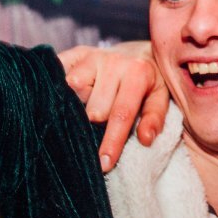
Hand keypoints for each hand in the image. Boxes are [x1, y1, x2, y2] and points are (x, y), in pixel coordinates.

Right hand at [58, 42, 169, 171]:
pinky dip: (57, 87)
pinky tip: (64, 95)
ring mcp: (91, 56)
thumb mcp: (160, 97)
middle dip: (96, 123)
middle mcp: (112, 60)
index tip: (104, 164)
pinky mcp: (74, 53)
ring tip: (88, 104)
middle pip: (93, 108)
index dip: (112, 141)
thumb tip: (146, 139)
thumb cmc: (148, 83)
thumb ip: (155, 118)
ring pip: (72, 90)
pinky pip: (58, 74)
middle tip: (102, 122)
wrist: (137, 52)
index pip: (121, 114)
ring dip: (77, 104)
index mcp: (137, 72)